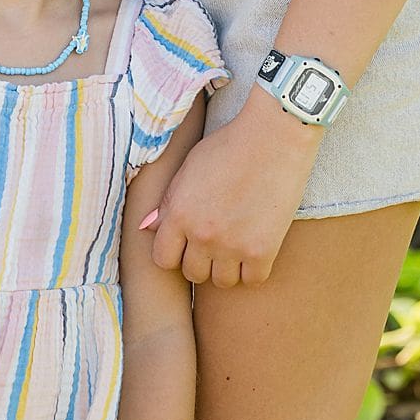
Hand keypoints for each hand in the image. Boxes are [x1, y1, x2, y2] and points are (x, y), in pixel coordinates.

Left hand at [146, 95, 322, 287]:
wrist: (273, 137)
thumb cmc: (229, 145)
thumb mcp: (189, 167)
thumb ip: (167, 201)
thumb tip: (146, 227)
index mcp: (179, 213)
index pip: (163, 259)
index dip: (174, 252)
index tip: (186, 241)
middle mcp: (202, 234)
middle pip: (193, 273)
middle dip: (200, 259)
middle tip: (214, 239)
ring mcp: (232, 246)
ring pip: (222, 282)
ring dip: (227, 267)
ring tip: (235, 243)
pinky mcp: (263, 251)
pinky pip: (252, 280)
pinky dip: (254, 268)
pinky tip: (256, 246)